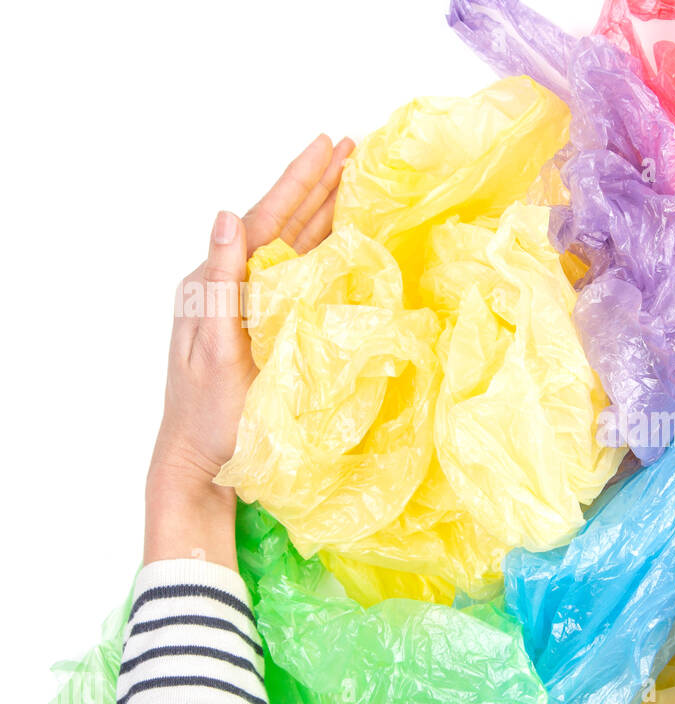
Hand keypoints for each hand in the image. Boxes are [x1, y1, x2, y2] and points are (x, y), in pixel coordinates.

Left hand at [145, 135, 353, 567]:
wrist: (200, 460)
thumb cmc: (210, 415)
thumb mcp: (213, 349)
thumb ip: (219, 283)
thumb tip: (227, 217)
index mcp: (217, 284)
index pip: (263, 221)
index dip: (297, 183)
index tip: (328, 147)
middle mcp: (232, 286)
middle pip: (280, 223)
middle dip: (315, 185)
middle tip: (348, 148)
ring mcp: (250, 305)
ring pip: (291, 245)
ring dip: (321, 211)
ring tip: (349, 179)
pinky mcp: (266, 326)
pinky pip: (297, 274)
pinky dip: (320, 249)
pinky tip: (338, 238)